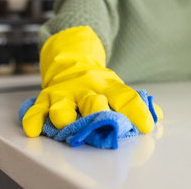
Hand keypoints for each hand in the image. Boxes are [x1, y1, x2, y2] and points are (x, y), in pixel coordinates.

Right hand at [22, 26, 160, 136]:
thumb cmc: (96, 83)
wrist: (70, 61)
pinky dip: (33, 119)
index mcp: (107, 85)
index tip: (146, 125)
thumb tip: (157, 114)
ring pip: (62, 105)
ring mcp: (64, 93)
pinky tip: (34, 129)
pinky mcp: (45, 97)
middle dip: (97, 112)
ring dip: (64, 114)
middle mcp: (86, 88)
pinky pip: (36, 109)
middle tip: (104, 122)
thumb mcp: (116, 87)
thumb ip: (134, 102)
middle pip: (93, 101)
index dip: (136, 110)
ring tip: (65, 123)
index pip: (125, 97)